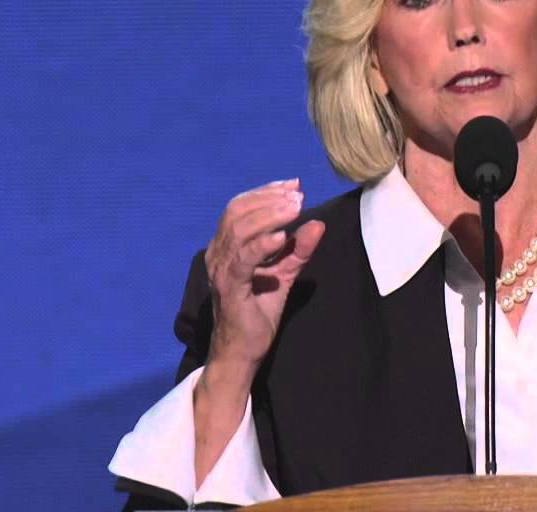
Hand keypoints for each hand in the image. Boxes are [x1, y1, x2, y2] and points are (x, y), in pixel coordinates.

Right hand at [204, 179, 325, 373]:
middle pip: (237, 211)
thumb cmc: (258, 311)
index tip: (294, 185)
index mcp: (226, 246)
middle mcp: (217, 253)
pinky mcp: (229, 287)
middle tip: (298, 197)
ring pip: (239, 230)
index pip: (240, 206)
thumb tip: (319, 224)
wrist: (242, 351)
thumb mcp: (284, 275)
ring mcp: (220, 270)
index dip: (266, 192)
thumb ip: (299, 250)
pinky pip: (243, 259)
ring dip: (269, 215)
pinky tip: (283, 237)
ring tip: (294, 209)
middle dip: (269, 199)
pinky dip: (262, 244)